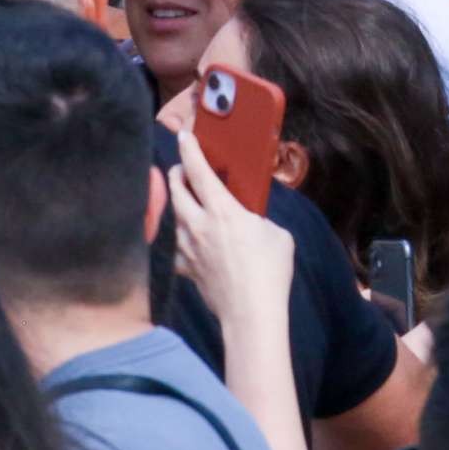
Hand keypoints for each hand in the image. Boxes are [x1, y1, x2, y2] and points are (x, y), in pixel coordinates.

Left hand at [167, 127, 296, 329]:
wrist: (250, 314)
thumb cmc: (269, 273)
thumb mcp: (277, 235)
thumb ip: (260, 221)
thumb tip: (253, 223)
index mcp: (223, 210)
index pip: (198, 171)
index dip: (189, 149)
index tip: (183, 135)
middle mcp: (198, 225)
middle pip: (175, 189)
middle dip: (176, 174)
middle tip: (182, 170)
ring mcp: (188, 248)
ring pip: (172, 216)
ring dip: (176, 204)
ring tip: (186, 203)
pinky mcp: (185, 269)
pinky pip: (174, 248)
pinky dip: (177, 240)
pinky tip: (187, 242)